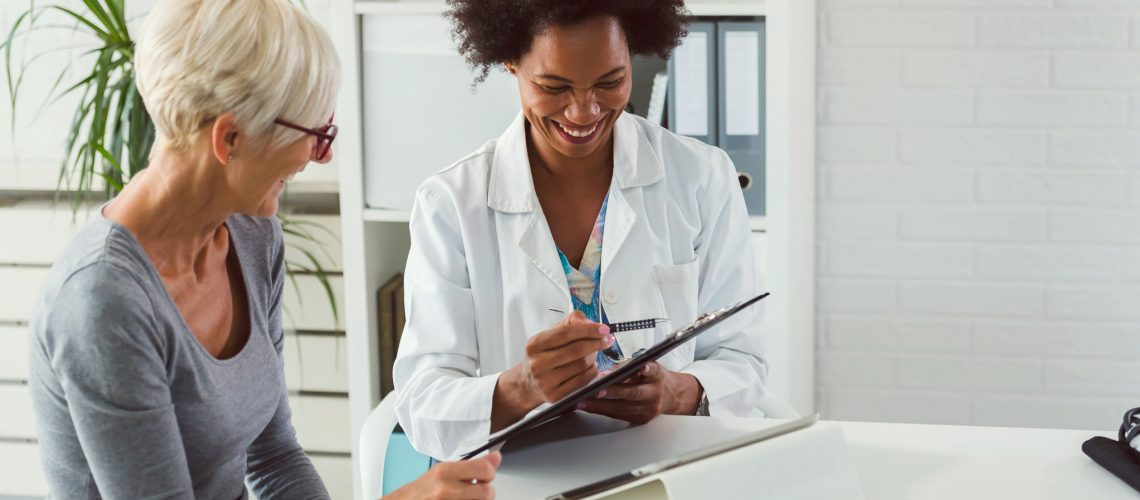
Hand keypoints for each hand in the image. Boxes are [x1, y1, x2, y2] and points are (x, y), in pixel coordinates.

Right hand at [383, 451, 501, 499]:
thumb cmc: (421, 491)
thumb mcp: (444, 472)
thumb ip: (471, 466)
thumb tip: (495, 458)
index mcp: (445, 472)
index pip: (484, 470)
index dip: (490, 474)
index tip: (486, 475)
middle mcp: (446, 489)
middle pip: (487, 492)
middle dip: (485, 493)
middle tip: (476, 491)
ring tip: (464, 497)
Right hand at [520, 311, 613, 402]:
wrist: (528, 383)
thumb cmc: (543, 356)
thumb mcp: (550, 335)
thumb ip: (569, 324)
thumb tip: (590, 323)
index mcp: (535, 344)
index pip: (566, 333)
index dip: (588, 330)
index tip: (604, 329)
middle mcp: (537, 363)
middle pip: (575, 350)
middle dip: (596, 343)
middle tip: (608, 340)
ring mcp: (545, 381)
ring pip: (581, 366)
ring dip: (594, 357)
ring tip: (595, 353)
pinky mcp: (554, 396)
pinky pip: (582, 381)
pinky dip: (592, 372)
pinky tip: (592, 367)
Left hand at [578, 362, 701, 424]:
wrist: (672, 396)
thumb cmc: (654, 378)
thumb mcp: (647, 365)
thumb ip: (628, 367)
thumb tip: (604, 373)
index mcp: (658, 376)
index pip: (652, 371)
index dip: (646, 370)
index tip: (641, 367)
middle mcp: (655, 393)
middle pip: (633, 393)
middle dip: (613, 392)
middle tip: (595, 391)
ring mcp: (648, 409)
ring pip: (623, 408)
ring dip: (601, 406)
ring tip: (583, 402)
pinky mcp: (641, 420)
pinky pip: (619, 416)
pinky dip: (603, 411)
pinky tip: (589, 407)